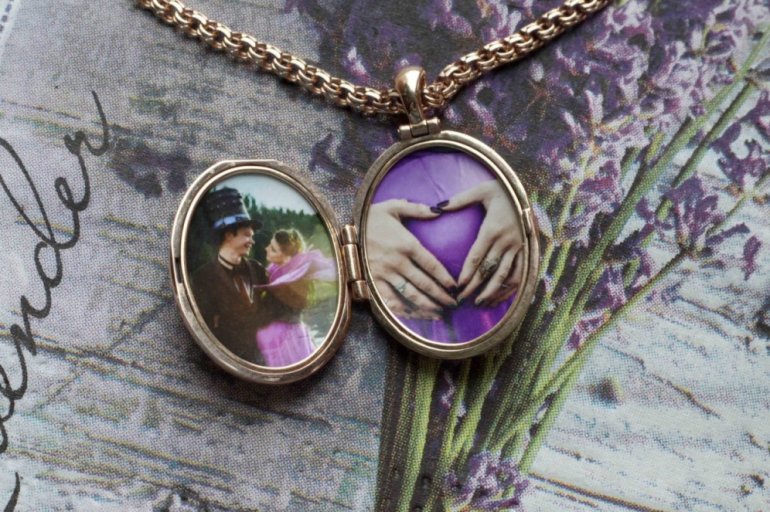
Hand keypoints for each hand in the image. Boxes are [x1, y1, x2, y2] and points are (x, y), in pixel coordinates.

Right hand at [366, 199, 456, 319]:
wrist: (344, 229)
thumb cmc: (371, 217)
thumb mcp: (393, 207)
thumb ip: (417, 209)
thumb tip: (439, 210)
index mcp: (406, 244)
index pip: (432, 265)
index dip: (445, 279)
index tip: (455, 287)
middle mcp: (397, 262)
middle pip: (424, 284)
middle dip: (441, 296)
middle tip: (454, 305)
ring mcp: (384, 274)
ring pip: (411, 296)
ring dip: (427, 307)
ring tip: (440, 314)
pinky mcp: (372, 283)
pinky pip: (391, 301)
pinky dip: (405, 311)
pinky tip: (416, 316)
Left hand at [441, 180, 523, 304]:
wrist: (529, 190)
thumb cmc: (501, 190)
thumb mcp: (481, 190)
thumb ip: (459, 200)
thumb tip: (437, 207)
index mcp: (492, 229)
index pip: (477, 257)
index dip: (468, 273)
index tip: (458, 286)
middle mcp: (506, 241)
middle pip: (489, 270)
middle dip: (475, 288)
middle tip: (462, 300)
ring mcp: (518, 247)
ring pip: (505, 276)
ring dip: (493, 292)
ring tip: (480, 304)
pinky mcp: (526, 250)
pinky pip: (520, 273)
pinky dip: (510, 288)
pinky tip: (500, 297)